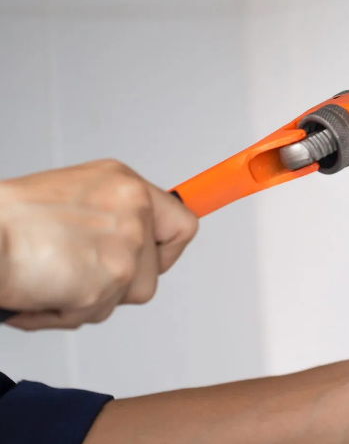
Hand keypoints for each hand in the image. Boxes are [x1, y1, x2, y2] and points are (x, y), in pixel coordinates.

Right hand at [0, 160, 198, 329]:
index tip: (156, 262)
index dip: (168, 251)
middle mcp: (134, 208)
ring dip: (89, 300)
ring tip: (50, 281)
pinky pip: (96, 314)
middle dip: (118, 284)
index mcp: (125, 184)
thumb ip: (112, 216)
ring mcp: (127, 243)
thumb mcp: (74, 196)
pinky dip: (63, 314)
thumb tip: (138, 247)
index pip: (181, 224)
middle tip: (78, 276)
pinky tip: (39, 294)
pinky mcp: (111, 277)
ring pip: (127, 296)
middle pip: (153, 271)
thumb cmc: (10, 223)